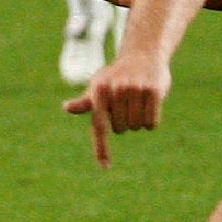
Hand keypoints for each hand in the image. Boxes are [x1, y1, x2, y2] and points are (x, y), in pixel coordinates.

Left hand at [63, 48, 169, 168]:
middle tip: (127, 102)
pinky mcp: (154, 90)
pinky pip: (151, 123)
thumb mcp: (99, 87)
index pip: (99, 126)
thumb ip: (86, 102)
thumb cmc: (116, 76)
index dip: (102, 148)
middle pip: (121, 129)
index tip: (105, 167)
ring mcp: (135, 88)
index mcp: (99, 90)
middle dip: (124, 121)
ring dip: (138, 120)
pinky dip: (151, 120)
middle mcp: (116, 88)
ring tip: (138, 101)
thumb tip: (67, 107)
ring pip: (137, 126)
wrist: (143, 54)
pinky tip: (151, 102)